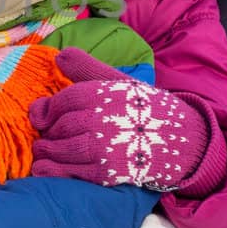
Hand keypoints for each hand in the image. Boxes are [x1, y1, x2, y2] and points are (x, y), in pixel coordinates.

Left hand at [29, 49, 209, 189]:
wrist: (184, 140)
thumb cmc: (147, 108)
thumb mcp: (120, 82)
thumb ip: (88, 68)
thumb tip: (59, 55)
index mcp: (103, 93)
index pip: (62, 100)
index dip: (47, 109)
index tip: (42, 116)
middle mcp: (101, 118)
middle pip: (59, 126)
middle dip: (48, 132)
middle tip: (45, 136)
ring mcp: (103, 146)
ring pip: (60, 149)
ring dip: (46, 151)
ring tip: (43, 151)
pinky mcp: (107, 172)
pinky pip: (70, 172)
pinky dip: (52, 171)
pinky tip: (43, 169)